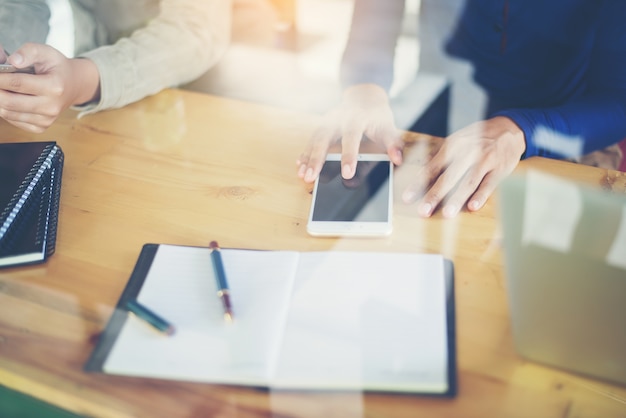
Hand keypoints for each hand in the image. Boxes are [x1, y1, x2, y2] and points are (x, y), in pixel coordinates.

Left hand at [0, 43, 99, 132]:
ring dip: (0, 100)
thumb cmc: (57, 68)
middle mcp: (51, 107)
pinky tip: (12, 98)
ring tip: (4, 88)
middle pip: (9, 102)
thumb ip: (29, 52)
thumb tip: (13, 61)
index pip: (17, 83)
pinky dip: (6, 109)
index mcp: (54, 87)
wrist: (74, 86)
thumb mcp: (47, 52)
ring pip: (7, 113)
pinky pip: (13, 120)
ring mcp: (46, 119)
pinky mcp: (40, 127)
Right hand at [297, 83, 403, 182]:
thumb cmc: (376, 115)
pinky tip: (299, 165)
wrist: (364, 96)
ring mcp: (327, 121)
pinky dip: (305, 153)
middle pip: (324, 137)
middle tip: (311, 177)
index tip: (347, 174)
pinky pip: (310, 140)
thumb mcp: (388, 126)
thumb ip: (393, 143)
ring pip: (314, 139)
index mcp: (356, 117)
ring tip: (302, 175)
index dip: (349, 156)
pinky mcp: (321, 126)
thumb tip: (398, 159)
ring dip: (307, 158)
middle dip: (317, 158)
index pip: (351, 137)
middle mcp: (337, 118)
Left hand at [402, 116, 525, 217]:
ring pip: (468, 182)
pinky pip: (489, 184)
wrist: (509, 129)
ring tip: (446, 214)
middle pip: (448, 177)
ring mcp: (485, 161)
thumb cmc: (478, 138)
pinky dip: (481, 196)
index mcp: (452, 146)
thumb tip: (423, 170)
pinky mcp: (500, 169)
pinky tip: (472, 207)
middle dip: (434, 196)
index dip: (419, 184)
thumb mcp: (458, 140)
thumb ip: (441, 156)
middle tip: (423, 211)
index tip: (407, 198)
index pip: (432, 168)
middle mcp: (467, 153)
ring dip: (456, 199)